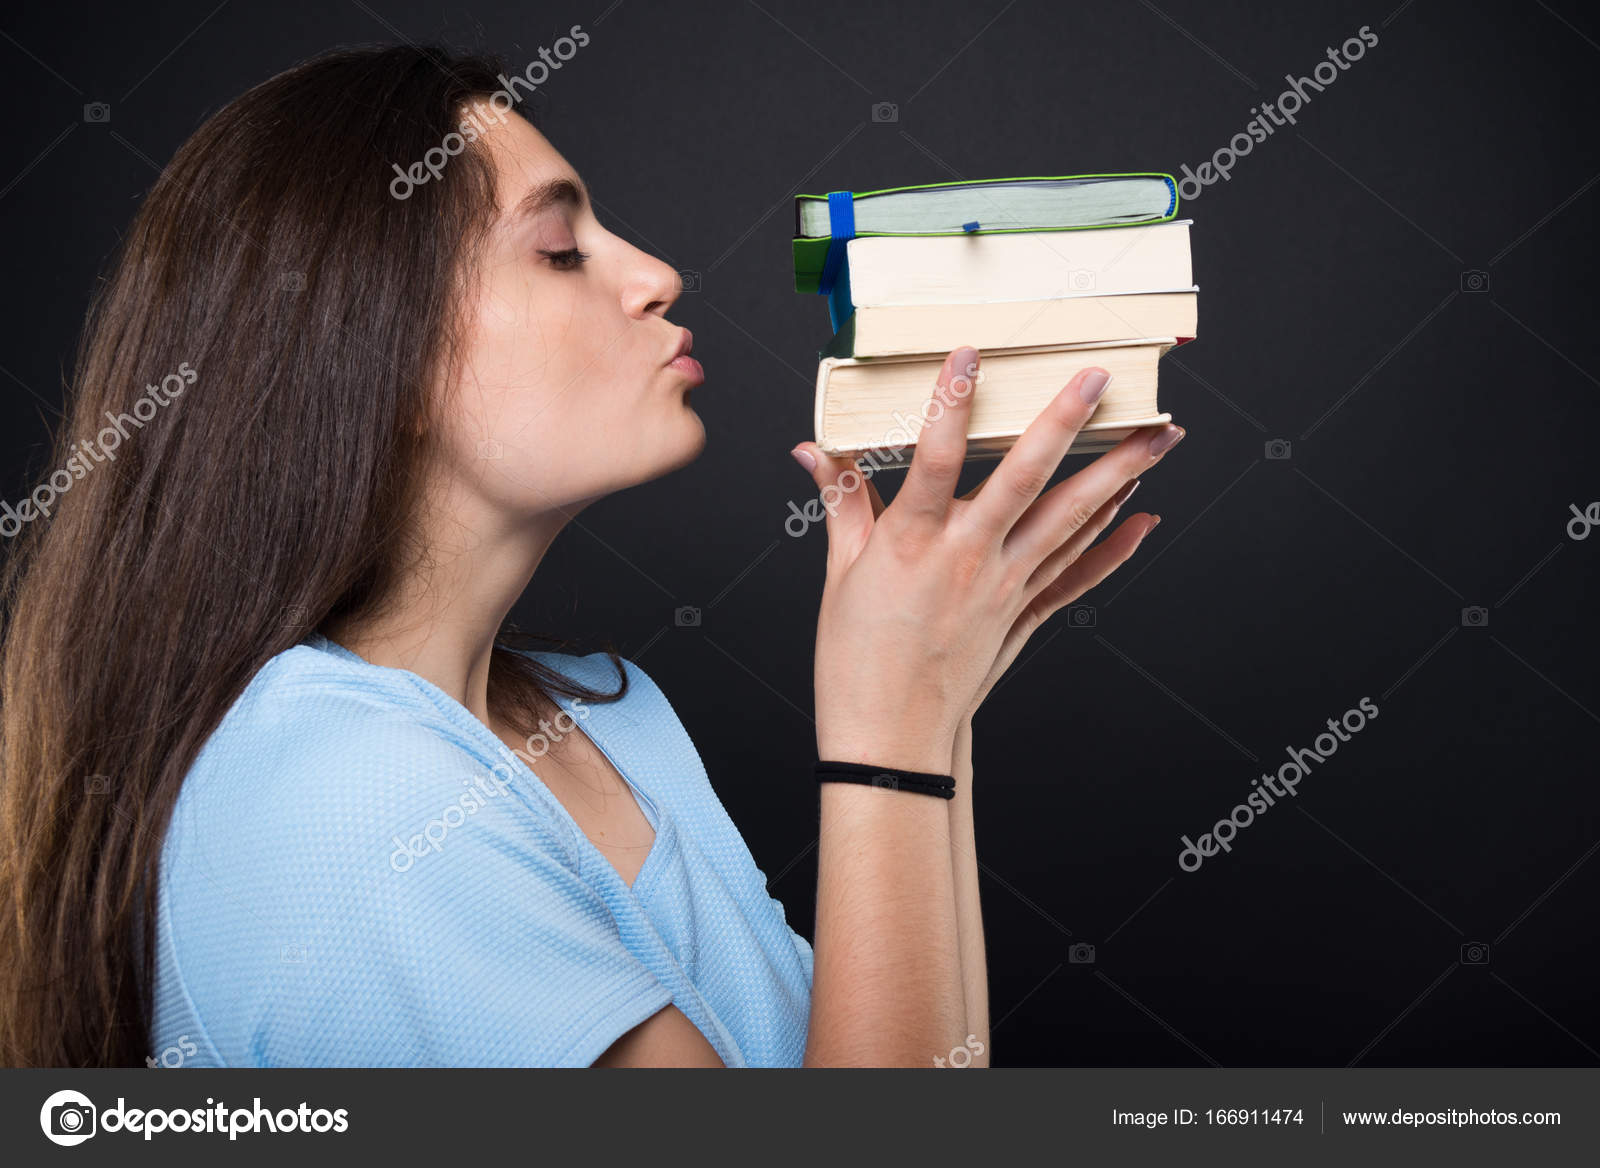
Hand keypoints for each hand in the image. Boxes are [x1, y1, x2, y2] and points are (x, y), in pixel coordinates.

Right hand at [792, 346, 1181, 773]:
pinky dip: (1114, 547)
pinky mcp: (1023, 615)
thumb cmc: (858, 660)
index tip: (967, 353)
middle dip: (1065, 423)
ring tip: (1158, 437)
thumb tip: (813, 449)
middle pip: (1024, 479)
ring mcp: (1003, 587)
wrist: (891, 739)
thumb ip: (841, 502)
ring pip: (1069, 520)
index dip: (950, 402)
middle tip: (1099, 378)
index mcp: (912, 542)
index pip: (933, 456)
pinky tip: (1146, 517)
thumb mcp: (840, 574)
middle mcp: (966, 558)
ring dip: (1118, 475)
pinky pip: (1078, 575)